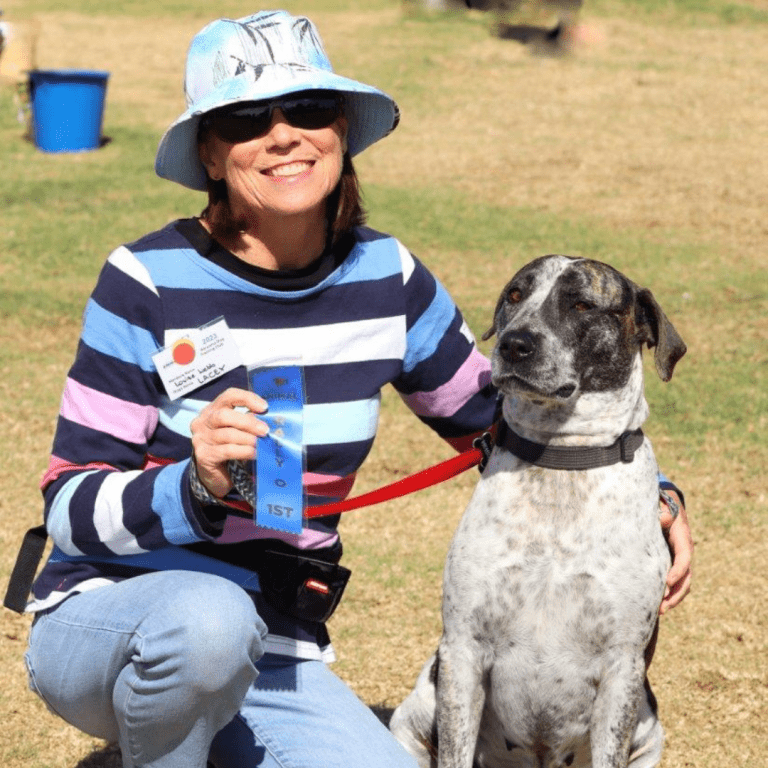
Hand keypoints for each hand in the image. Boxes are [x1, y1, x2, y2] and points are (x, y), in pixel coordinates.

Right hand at [190, 387, 268, 498]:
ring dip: (248, 439)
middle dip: (248, 422)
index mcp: (213, 409)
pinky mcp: (203, 455)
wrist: (215, 475)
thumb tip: (269, 420)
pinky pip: (227, 450)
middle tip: (265, 431)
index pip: (229, 396)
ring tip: (262, 444)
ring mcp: (200, 438)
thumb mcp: (238, 430)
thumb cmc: (230, 447)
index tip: (264, 407)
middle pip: (224, 415)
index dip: (247, 398)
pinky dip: (244, 451)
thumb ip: (248, 421)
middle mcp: (203, 421)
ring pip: (227, 434)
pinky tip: (254, 454)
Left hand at [659, 490, 692, 613]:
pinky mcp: (672, 565)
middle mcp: (685, 554)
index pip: (684, 559)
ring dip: (673, 599)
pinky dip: (669, 594)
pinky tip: (657, 604)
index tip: (667, 582)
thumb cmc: (663, 509)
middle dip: (675, 594)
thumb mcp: (665, 509)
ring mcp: (680, 561)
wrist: (669, 509)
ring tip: (659, 611)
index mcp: (683, 541)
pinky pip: (675, 583)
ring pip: (682, 585)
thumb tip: (664, 518)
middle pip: (686, 578)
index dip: (678, 571)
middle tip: (662, 607)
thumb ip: (664, 514)